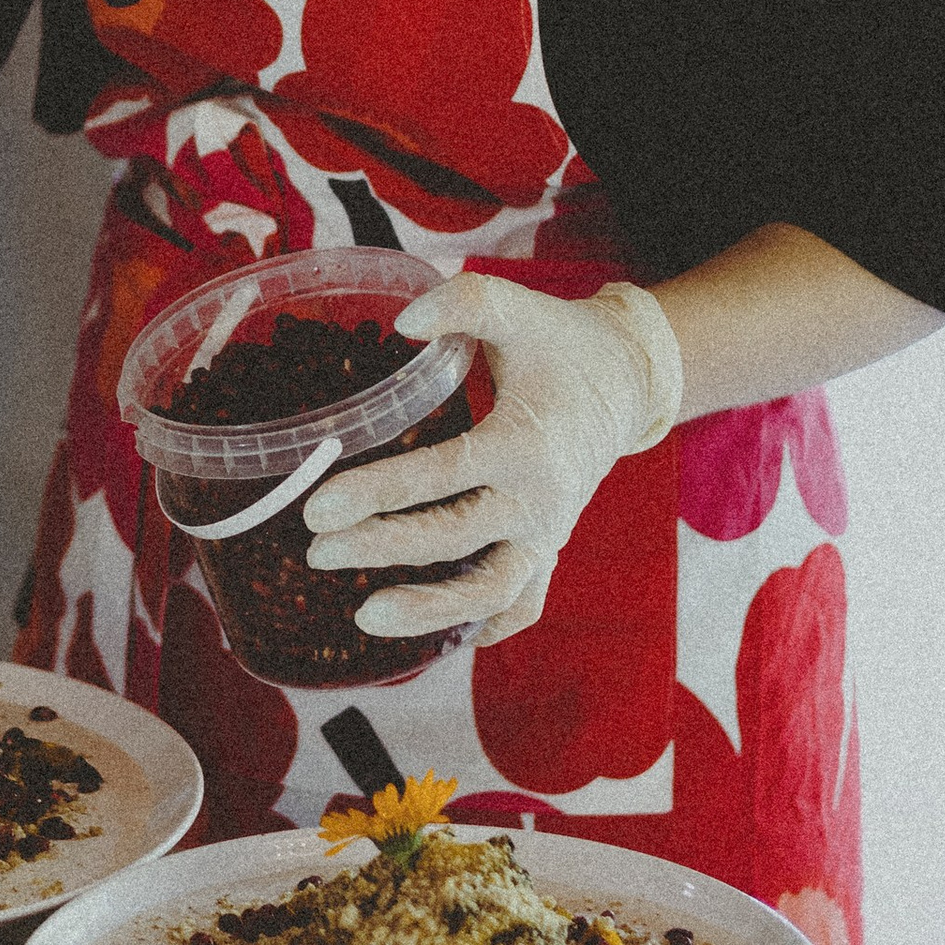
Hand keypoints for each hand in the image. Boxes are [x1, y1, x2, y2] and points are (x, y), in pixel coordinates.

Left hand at [300, 276, 681, 645]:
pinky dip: (486, 624)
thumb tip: (401, 323)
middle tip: (316, 554)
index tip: (317, 510)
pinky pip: (523, 603)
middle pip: (453, 540)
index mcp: (524, 444)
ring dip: (429, 611)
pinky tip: (442, 641)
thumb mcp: (516, 308)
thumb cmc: (561, 341)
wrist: (628, 379)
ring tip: (364, 617)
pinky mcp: (551, 549)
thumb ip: (462, 303)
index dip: (376, 495)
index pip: (441, 477)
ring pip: (490, 591)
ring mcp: (547, 534)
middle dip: (381, 550)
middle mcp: (539, 501)